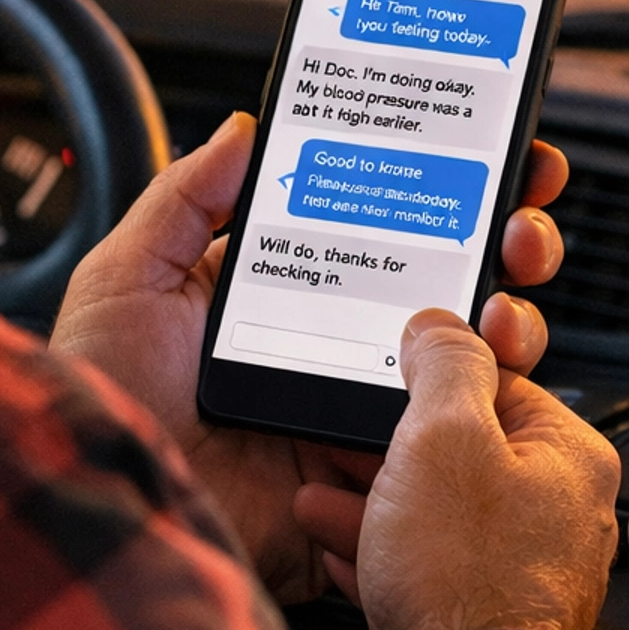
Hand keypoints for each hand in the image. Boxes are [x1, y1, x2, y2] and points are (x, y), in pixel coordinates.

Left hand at [49, 112, 569, 601]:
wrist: (118, 500)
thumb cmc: (107, 397)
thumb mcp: (128, 276)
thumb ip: (184, 197)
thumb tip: (242, 129)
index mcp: (288, 291)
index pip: (384, 228)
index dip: (446, 192)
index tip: (494, 155)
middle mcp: (336, 346)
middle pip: (449, 287)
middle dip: (506, 246)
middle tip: (521, 223)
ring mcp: (359, 410)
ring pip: (466, 364)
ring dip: (509, 323)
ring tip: (508, 299)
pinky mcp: (371, 474)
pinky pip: (447, 445)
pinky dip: (480, 411)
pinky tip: (482, 374)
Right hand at [297, 309, 619, 629]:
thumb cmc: (469, 577)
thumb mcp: (446, 436)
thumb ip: (445, 368)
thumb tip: (443, 326)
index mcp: (570, 458)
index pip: (505, 383)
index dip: (441, 370)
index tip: (398, 362)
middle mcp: (556, 514)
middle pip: (468, 450)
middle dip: (395, 439)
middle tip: (352, 424)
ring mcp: (516, 570)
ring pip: (437, 511)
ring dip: (375, 495)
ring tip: (324, 482)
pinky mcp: (474, 615)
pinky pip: (423, 565)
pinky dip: (377, 548)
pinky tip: (334, 540)